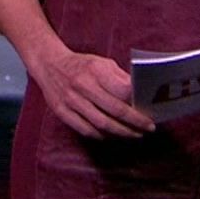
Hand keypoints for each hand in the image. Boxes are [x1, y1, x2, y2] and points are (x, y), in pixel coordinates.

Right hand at [31, 48, 155, 138]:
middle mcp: (82, 85)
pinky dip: (102, 136)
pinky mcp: (61, 112)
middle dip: (135, 123)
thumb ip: (121, 79)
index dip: (138, 106)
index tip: (151, 114)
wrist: (48, 64)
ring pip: (102, 124)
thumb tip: (140, 97)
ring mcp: (70, 100)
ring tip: (134, 134)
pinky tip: (112, 135)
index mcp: (95, 70)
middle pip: (115, 111)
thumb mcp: (103, 63)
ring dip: (121, 133)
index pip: (123, 92)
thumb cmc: (81, 65)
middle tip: (148, 128)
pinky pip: (86, 130)